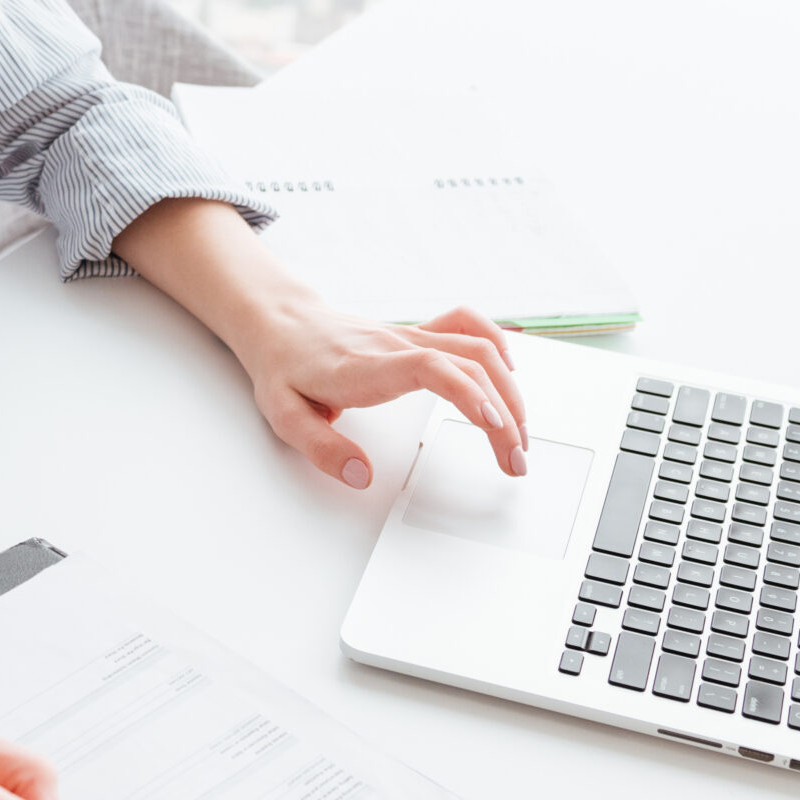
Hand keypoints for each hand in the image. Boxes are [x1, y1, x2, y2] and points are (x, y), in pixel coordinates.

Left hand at [235, 299, 528, 486]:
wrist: (280, 323)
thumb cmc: (284, 368)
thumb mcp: (284, 416)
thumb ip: (321, 448)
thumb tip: (361, 476)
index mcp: (366, 367)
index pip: (429, 367)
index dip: (468, 391)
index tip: (494, 425)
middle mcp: (397, 346)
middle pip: (469, 364)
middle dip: (505, 414)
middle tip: (515, 461)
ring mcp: (410, 337)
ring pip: (478, 348)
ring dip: (510, 390)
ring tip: (519, 436)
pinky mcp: (417, 335)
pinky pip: (466, 325)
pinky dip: (497, 344)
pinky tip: (510, 374)